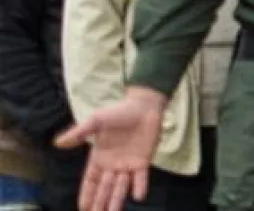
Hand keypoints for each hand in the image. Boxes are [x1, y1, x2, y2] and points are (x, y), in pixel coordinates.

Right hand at [55, 86, 167, 210]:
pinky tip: (138, 196)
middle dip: (99, 203)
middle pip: (104, 188)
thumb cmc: (118, 112)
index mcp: (99, 158)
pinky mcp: (143, 161)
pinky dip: (139, 186)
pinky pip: (141, 177)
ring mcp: (128, 164)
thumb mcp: (95, 121)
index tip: (82, 208)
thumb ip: (78, 133)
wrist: (143, 105)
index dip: (87, 194)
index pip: (91, 181)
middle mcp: (112, 165)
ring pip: (120, 187)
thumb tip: (58, 143)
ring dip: (116, 200)